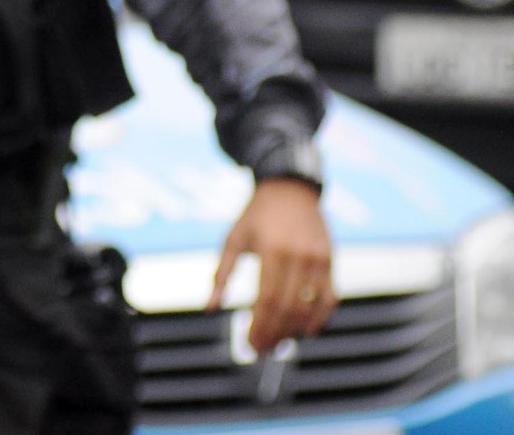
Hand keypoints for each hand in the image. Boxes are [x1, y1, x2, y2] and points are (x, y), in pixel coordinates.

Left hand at [207, 178, 335, 353]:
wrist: (290, 189)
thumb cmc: (255, 216)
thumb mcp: (233, 240)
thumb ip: (222, 275)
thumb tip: (209, 308)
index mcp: (272, 251)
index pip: (267, 301)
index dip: (259, 327)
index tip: (249, 344)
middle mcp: (299, 256)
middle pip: (289, 308)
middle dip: (274, 334)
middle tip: (262, 350)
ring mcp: (319, 259)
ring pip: (310, 307)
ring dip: (294, 331)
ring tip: (279, 344)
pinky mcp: (331, 260)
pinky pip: (329, 297)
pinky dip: (319, 317)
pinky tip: (304, 330)